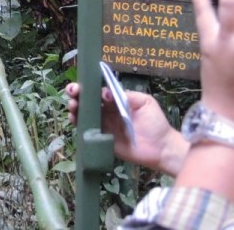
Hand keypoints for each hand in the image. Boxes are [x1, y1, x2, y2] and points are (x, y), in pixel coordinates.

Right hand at [65, 82, 186, 174]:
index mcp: (115, 101)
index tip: (80, 86)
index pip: (97, 91)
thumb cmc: (155, 122)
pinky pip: (86, 131)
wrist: (161, 148)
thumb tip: (105, 93)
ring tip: (72, 106)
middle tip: (73, 93)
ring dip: (74, 108)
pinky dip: (78, 124)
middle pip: (86, 101)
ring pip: (83, 115)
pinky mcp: (102, 140)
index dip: (87, 87)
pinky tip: (74, 119)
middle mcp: (106, 112)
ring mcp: (103, 126)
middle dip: (76, 95)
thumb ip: (126, 95)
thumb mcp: (144, 102)